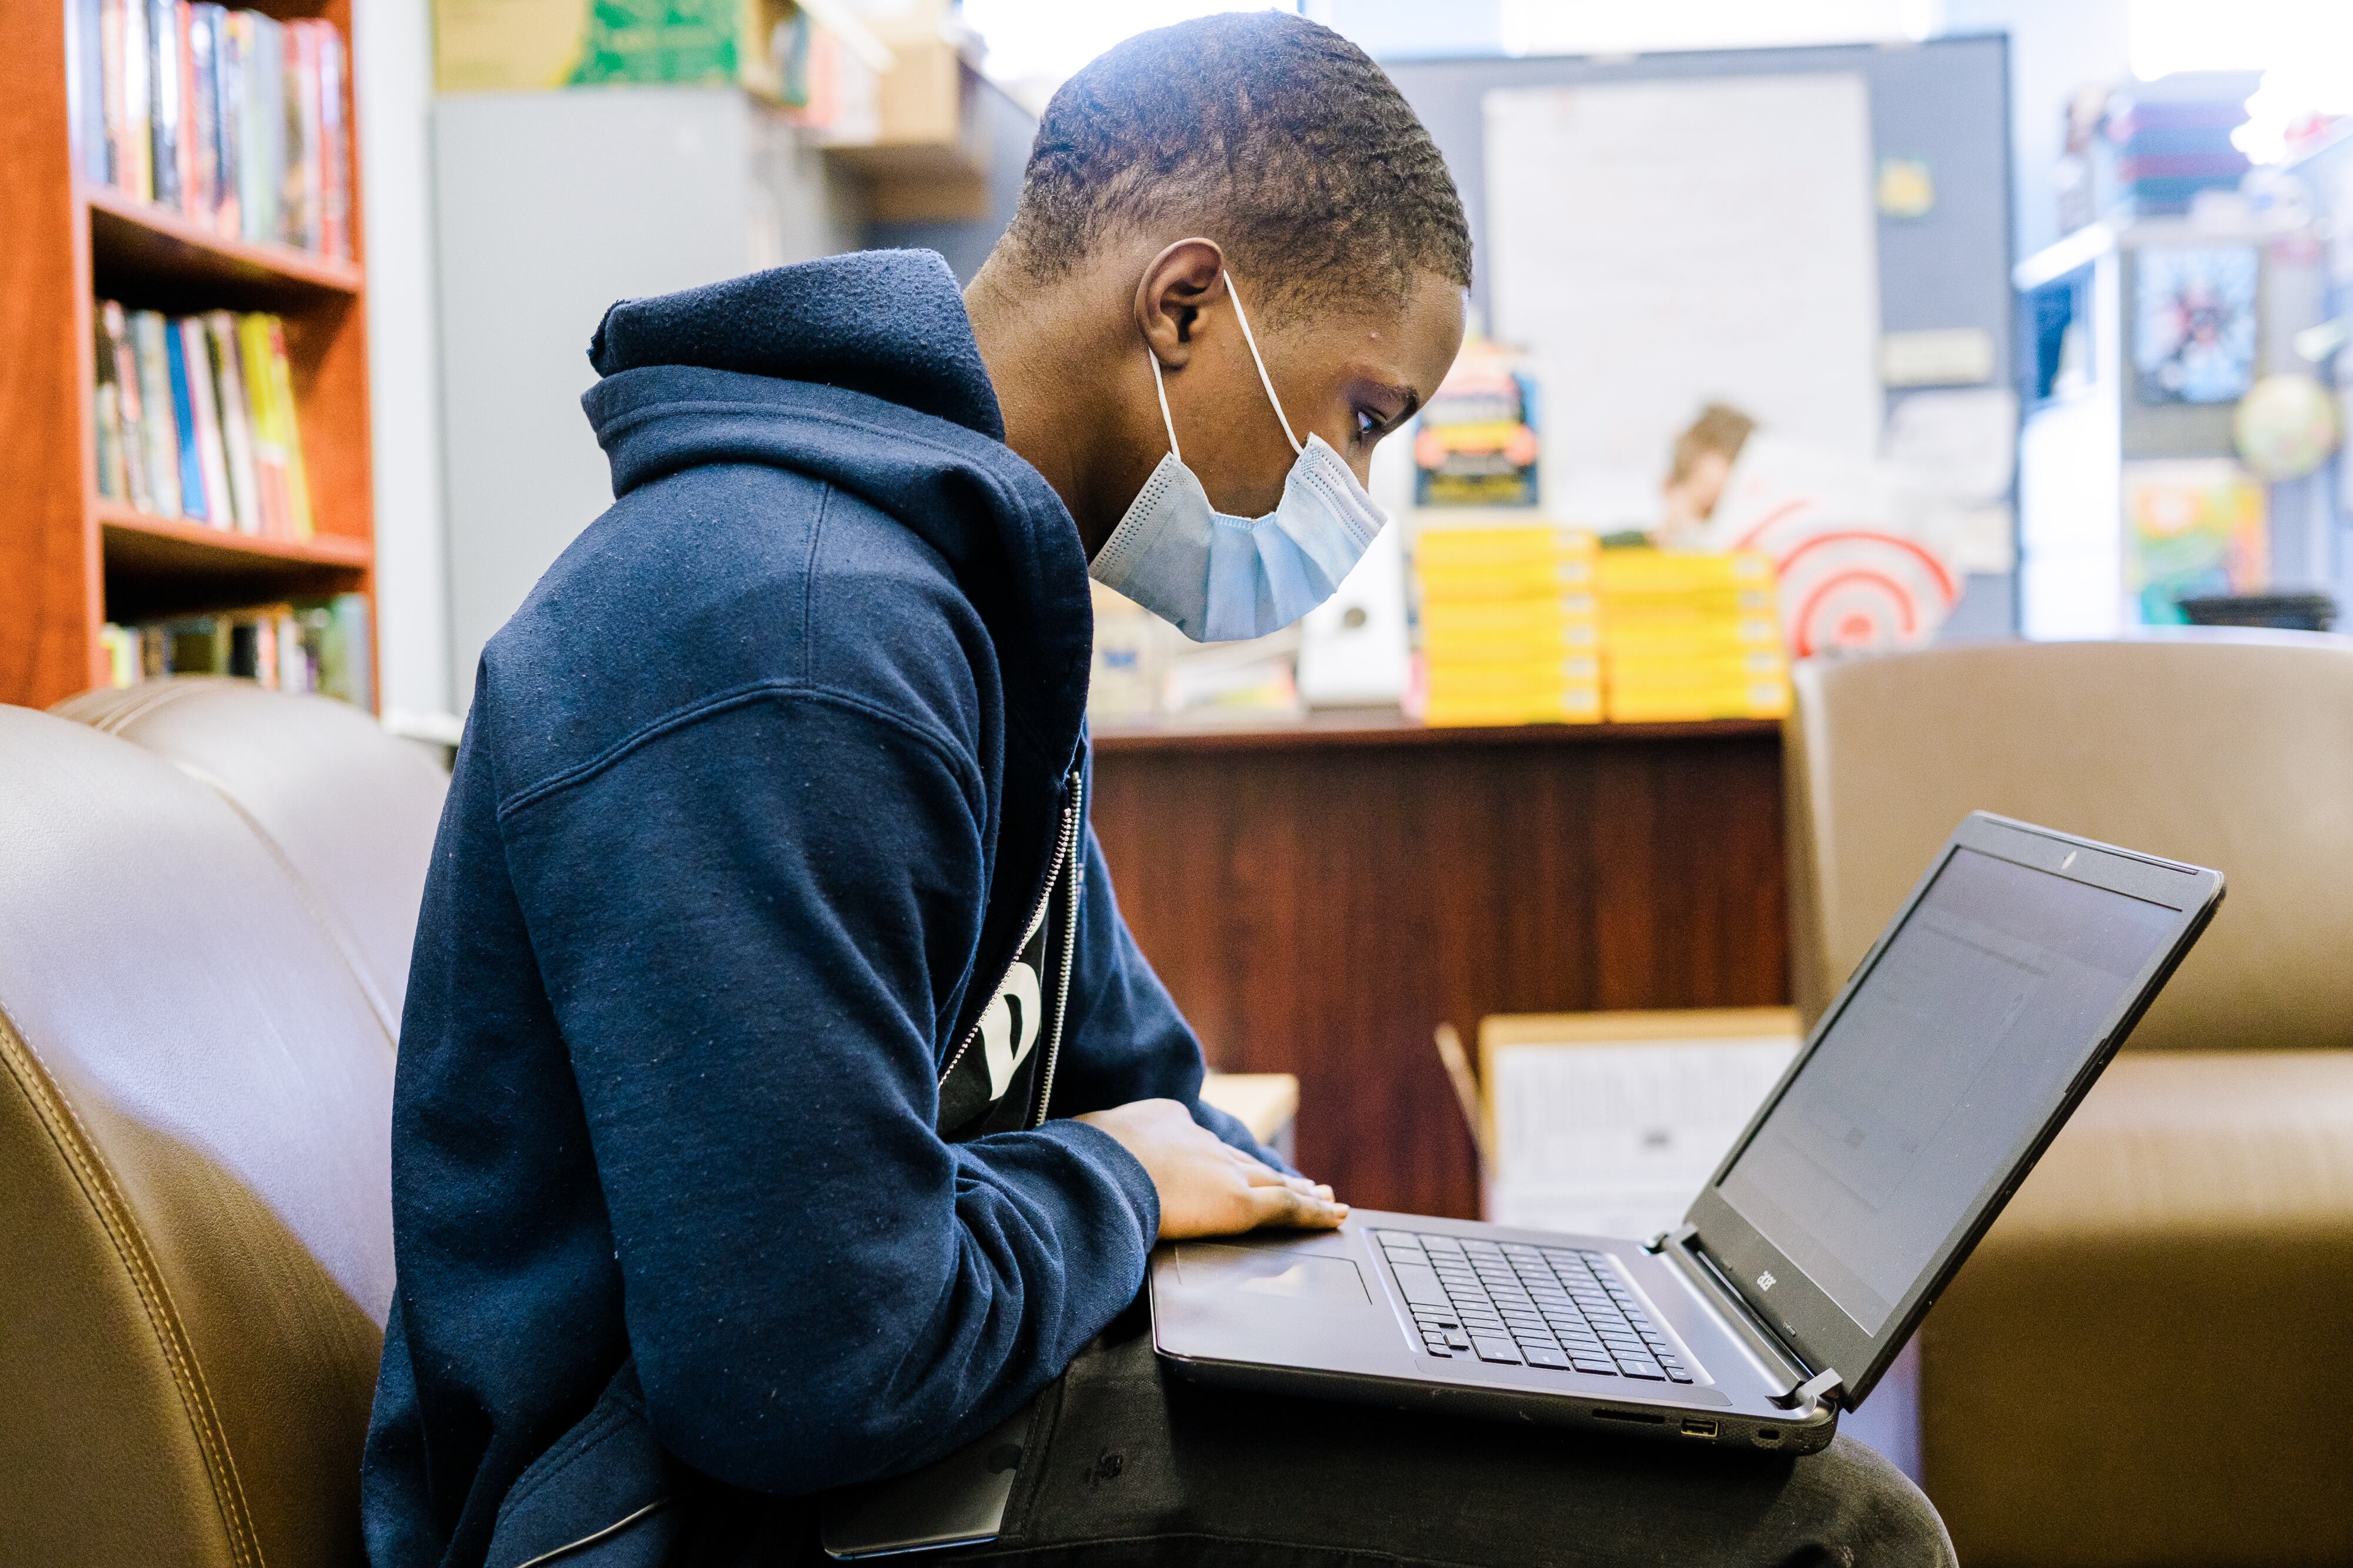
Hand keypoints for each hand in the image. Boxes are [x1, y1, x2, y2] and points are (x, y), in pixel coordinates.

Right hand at [1078, 1098, 1346, 1238]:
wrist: (1097, 1167)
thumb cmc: (1076, 1163)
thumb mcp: (1080, 1151)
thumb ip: (1088, 1160)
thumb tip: (1064, 1169)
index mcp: (1164, 1123)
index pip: (1200, 1146)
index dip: (1219, 1159)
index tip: (1227, 1165)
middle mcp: (1201, 1143)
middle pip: (1245, 1163)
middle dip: (1270, 1175)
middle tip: (1300, 1181)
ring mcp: (1223, 1171)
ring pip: (1273, 1184)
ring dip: (1302, 1193)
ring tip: (1324, 1197)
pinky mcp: (1238, 1203)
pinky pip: (1286, 1210)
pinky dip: (1313, 1214)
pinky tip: (1335, 1217)